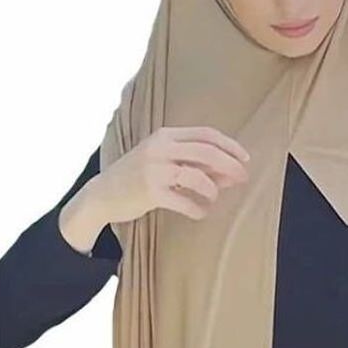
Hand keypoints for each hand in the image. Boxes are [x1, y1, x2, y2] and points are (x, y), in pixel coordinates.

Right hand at [94, 125, 250, 221]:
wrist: (102, 194)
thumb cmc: (139, 175)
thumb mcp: (164, 160)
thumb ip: (194, 162)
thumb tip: (230, 172)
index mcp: (165, 135)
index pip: (206, 134)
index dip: (230, 145)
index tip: (245, 158)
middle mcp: (160, 148)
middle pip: (207, 151)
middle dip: (230, 165)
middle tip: (243, 178)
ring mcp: (154, 170)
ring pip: (197, 176)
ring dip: (213, 189)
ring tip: (214, 197)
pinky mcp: (149, 192)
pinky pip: (184, 201)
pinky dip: (198, 208)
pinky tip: (201, 212)